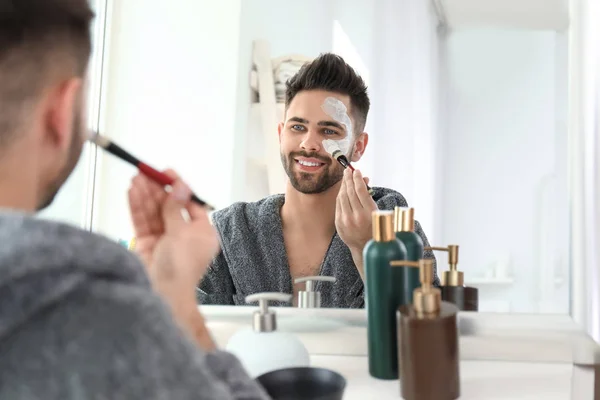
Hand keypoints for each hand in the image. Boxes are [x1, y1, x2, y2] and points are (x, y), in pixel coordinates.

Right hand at [128, 170, 218, 291]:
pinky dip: (137, 207)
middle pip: (170, 206)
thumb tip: (180, 188)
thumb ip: (176, 209)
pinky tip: (133, 193)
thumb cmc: (181, 271)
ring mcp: (165, 240)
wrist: (164, 295)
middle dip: (158, 189)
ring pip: (154, 212)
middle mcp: (184, 236)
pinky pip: (143, 222)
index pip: (191, 204)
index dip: (179, 188)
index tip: (168, 174)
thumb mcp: (182, 233)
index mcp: (202, 233)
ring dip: (145, 195)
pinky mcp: (148, 245)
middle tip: (148, 173)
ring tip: (137, 178)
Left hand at [335, 168, 377, 254]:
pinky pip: (338, 205)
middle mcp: (357, 216)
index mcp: (370, 213)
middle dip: (348, 179)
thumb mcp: (378, 212)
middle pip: (350, 192)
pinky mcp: (339, 223)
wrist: (365, 247)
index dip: (357, 179)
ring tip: (345, 177)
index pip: (361, 191)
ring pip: (342, 197)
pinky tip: (342, 190)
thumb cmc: (375, 228)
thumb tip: (364, 179)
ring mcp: (346, 220)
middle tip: (348, 170)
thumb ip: (370, 196)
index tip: (356, 171)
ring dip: (343, 185)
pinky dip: (340, 195)